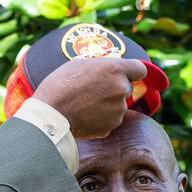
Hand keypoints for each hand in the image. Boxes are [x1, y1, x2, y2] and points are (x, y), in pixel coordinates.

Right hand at [32, 57, 148, 138]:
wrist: (51, 115)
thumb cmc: (60, 85)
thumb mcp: (79, 64)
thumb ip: (101, 66)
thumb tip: (109, 68)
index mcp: (115, 69)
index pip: (140, 69)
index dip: (134, 71)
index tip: (129, 74)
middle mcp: (121, 88)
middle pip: (127, 88)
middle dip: (115, 89)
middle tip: (96, 91)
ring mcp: (118, 110)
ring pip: (118, 105)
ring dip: (108, 105)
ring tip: (86, 105)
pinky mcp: (111, 126)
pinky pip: (110, 120)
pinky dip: (101, 119)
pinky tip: (85, 116)